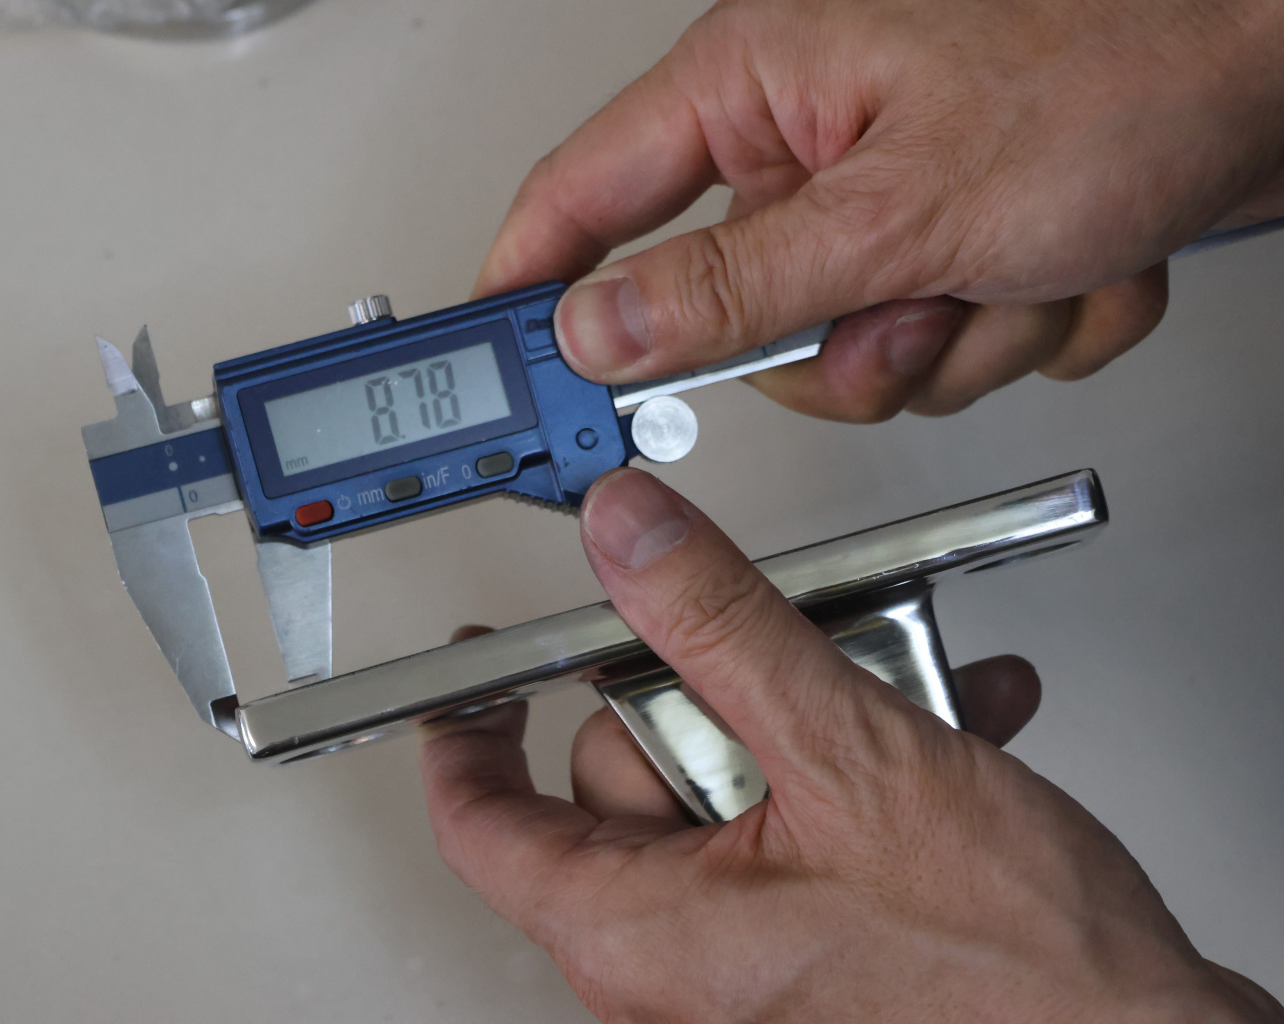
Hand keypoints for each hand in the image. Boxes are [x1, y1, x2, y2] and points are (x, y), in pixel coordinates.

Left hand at [419, 469, 1281, 1021]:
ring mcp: (739, 957)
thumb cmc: (1011, 973)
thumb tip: (630, 536)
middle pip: (620, 775)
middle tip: (797, 679)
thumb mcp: (847, 756)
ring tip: (902, 698)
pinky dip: (850, 764)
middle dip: (712, 701)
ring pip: (718, 783)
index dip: (467, 731)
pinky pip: (785, 822)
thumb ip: (720, 627)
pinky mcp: (806, 944)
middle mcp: (670, 963)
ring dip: (808, 715)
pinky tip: (937, 725)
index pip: (481, 825)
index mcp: (637, 935)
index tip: (477, 668)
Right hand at [474, 0, 1283, 419]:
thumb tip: (600, 329)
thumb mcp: (901, 208)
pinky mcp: (955, 234)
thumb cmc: (1123, 65)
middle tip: (906, 312)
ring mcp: (888, 192)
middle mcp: (813, 137)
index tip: (499, 360)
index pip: (582, 196)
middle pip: (741, 314)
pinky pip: (945, 342)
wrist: (1280, 68)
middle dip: (848, 345)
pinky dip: (1020, 325)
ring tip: (1023, 266)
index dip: (528, 282)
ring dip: (959, 339)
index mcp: (758, 86)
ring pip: (858, 350)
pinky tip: (1072, 258)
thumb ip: (732, 286)